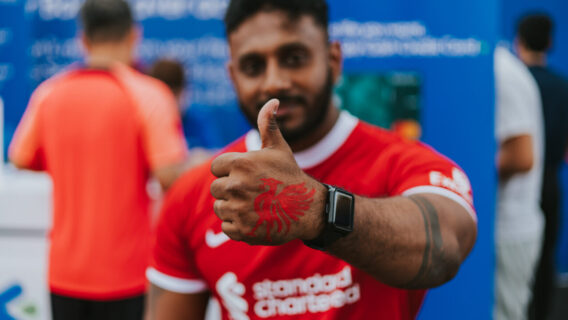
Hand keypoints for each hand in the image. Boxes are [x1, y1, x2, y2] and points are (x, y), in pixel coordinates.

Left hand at [210, 99, 325, 244]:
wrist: (307, 209)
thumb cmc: (290, 175)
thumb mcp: (279, 148)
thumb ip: (268, 124)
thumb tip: (272, 99)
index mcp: (240, 163)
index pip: (215, 168)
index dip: (229, 171)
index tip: (246, 176)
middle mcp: (236, 185)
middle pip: (216, 188)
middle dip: (230, 190)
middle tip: (253, 192)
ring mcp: (238, 209)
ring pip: (220, 208)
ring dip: (233, 208)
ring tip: (254, 205)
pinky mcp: (241, 230)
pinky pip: (226, 227)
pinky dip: (238, 226)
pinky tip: (255, 219)